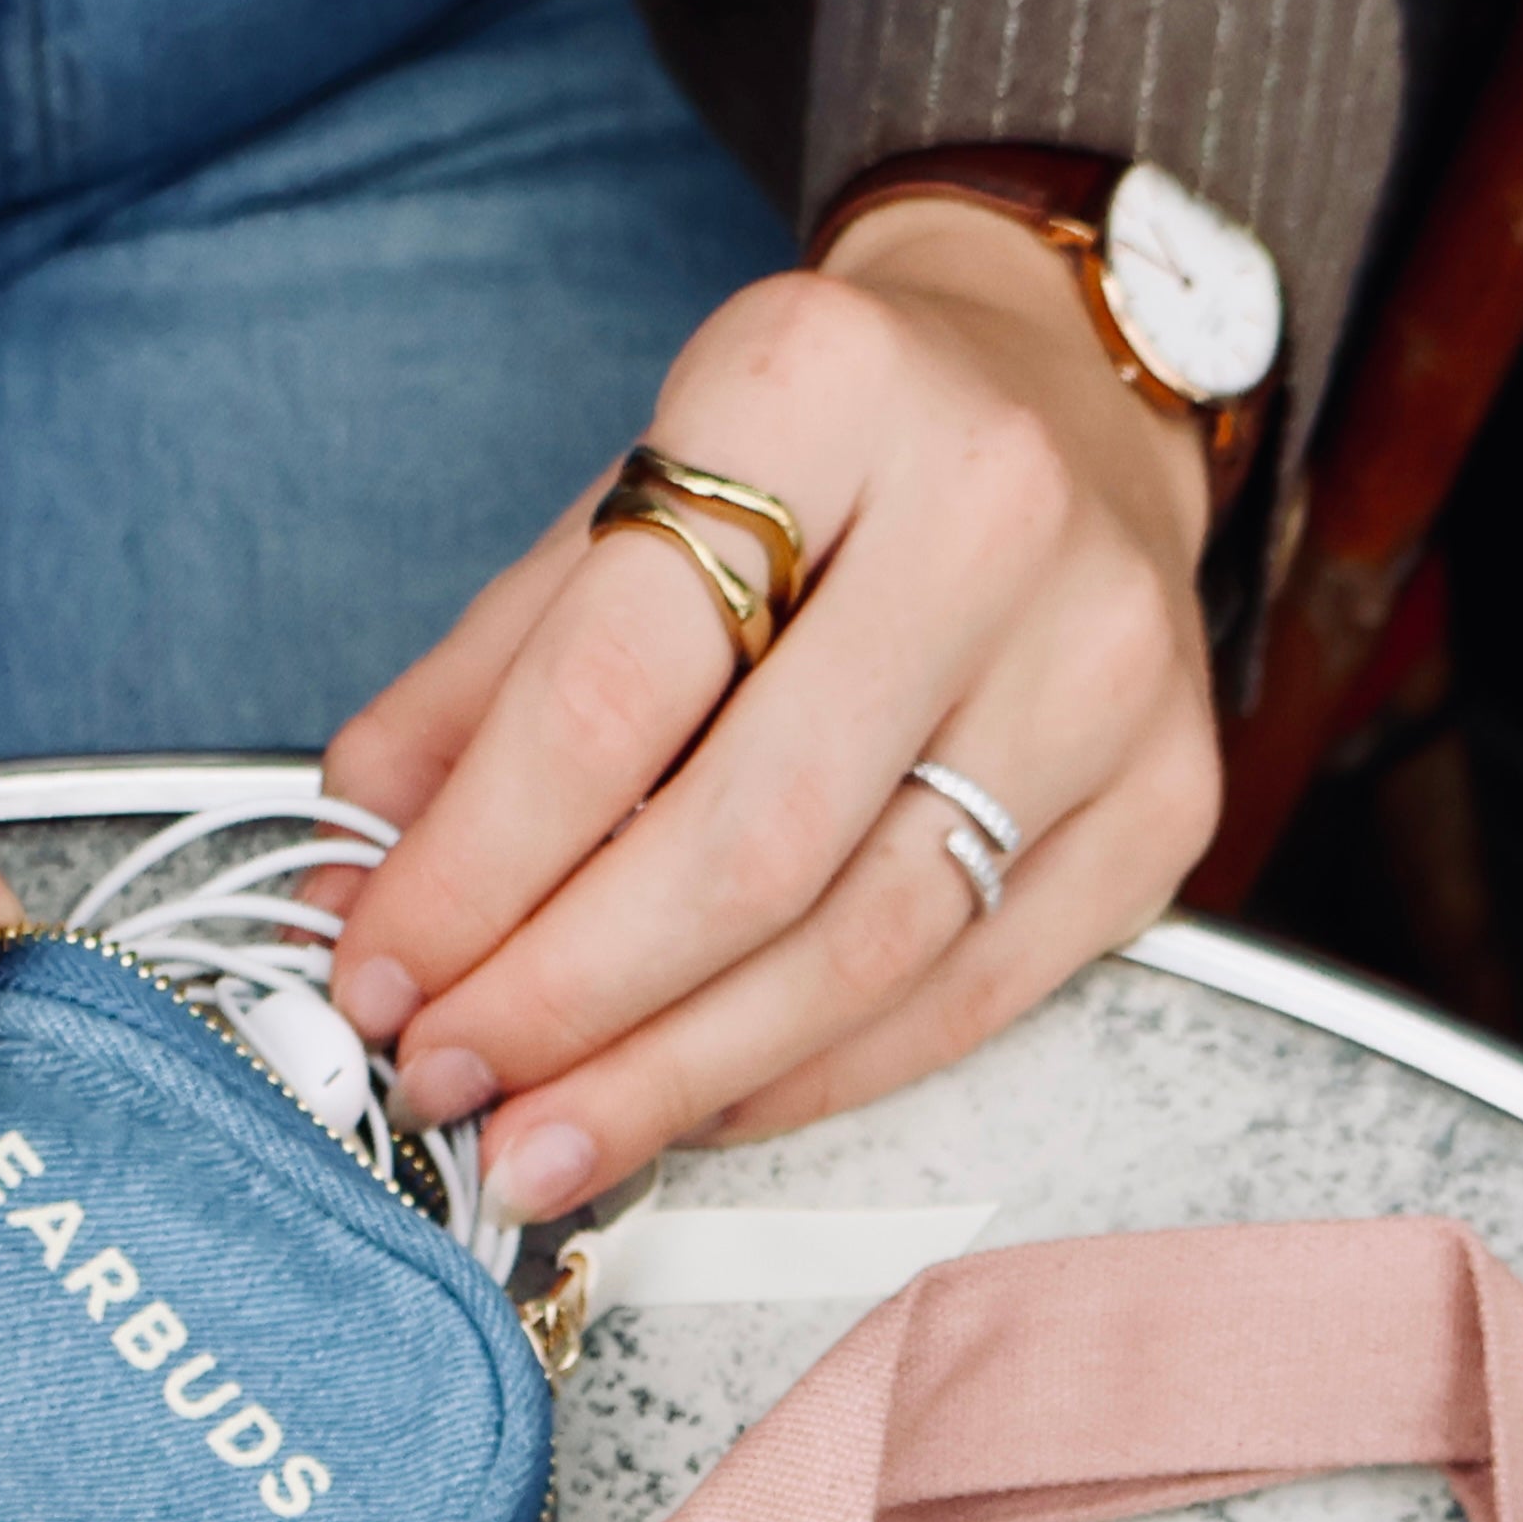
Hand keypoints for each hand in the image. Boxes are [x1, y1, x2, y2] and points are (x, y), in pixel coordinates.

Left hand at [320, 199, 1224, 1235]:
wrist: (1064, 398)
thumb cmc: (823, 471)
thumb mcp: (627, 508)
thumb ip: (484, 690)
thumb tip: (357, 883)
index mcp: (822, 386)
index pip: (612, 688)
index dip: (475, 864)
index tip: (380, 966)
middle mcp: (990, 515)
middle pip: (746, 845)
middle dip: (567, 998)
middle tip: (447, 1076)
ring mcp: (1103, 671)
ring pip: (859, 951)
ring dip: (672, 1073)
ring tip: (545, 1136)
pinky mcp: (1165, 800)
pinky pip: (963, 998)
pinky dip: (806, 1078)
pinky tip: (691, 1106)